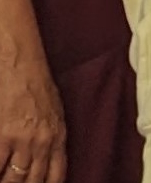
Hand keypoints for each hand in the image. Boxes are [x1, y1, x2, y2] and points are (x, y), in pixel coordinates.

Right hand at [0, 50, 66, 182]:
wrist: (21, 66)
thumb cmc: (38, 86)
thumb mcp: (55, 113)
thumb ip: (52, 139)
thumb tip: (45, 162)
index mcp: (58, 137)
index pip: (55, 176)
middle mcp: (43, 143)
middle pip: (32, 182)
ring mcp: (22, 141)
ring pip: (12, 180)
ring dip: (8, 182)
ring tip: (6, 180)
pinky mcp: (2, 137)